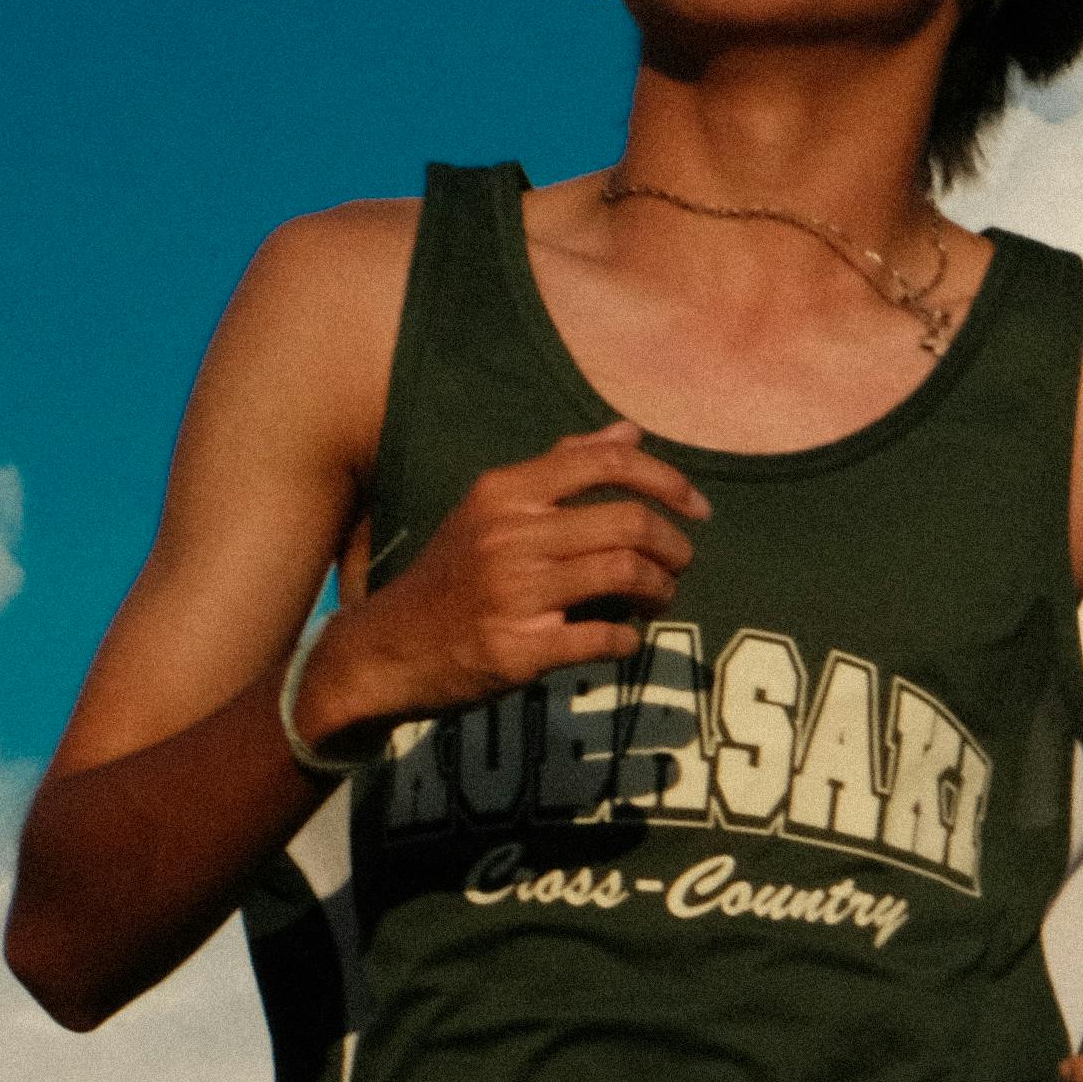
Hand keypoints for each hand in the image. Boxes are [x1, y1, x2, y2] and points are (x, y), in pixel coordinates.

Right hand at [301, 422, 705, 742]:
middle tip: (678, 564)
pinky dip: (628, 640)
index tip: (698, 508)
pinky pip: (605, 638)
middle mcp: (507, 535)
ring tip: (655, 599)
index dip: (666, 479)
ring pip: (626, 574)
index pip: (603, 462)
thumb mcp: (491, 510)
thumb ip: (560, 469)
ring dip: (659, 590)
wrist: (384, 649)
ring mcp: (512, 592)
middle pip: (629, 522)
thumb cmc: (453, 574)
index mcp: (503, 493)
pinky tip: (621, 638)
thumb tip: (627, 432)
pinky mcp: (518, 649)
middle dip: (673, 546)